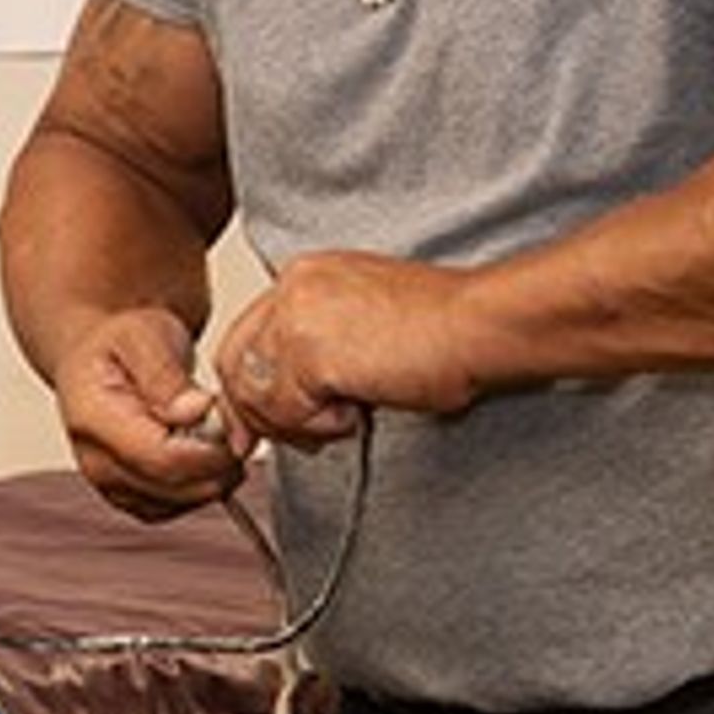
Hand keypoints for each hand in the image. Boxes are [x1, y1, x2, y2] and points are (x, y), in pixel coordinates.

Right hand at [46, 308, 251, 518]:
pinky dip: (202, 485)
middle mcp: (96, 461)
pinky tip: (207, 452)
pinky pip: (178, 507)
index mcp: (92, 419)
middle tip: (234, 424)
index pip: (160, 458)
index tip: (233, 422)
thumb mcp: (144, 336)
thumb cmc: (120, 343)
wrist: (101, 357)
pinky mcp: (131, 497)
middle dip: (218, 462)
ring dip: (214, 475)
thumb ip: (166, 375)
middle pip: (174, 487)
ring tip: (219, 433)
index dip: (209, 449)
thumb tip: (195, 411)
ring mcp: (111, 485)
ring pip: (180, 502)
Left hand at [214, 253, 478, 436]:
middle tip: (302, 438)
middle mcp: (294, 287)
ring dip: (298, 422)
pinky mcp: (309, 351)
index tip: (258, 427)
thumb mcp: (365, 327)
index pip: (245, 338)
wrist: (478, 326)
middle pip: (235, 364)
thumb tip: (282, 400)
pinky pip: (286, 410)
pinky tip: (358, 412)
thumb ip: (319, 350)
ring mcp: (296, 317)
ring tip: (346, 417)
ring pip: (256, 393)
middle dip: (260, 415)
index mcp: (307, 276)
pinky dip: (320, 425)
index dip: (248, 390)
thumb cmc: (443, 330)